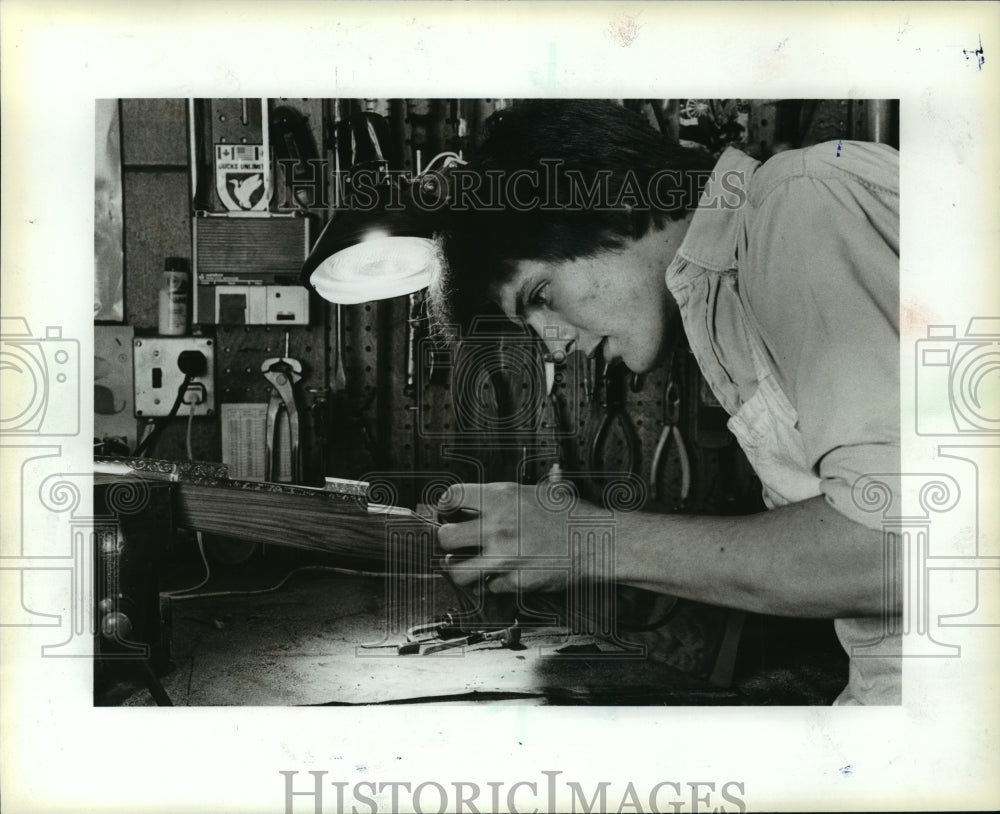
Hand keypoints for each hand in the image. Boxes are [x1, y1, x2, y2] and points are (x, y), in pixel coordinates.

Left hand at [436, 481, 599, 594]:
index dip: (445, 505)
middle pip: (446, 537)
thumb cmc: (571, 515)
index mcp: (502, 498)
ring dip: (460, 569)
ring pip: (457, 571)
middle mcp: (498, 526)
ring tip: (467, 565)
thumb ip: (502, 498)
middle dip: (447, 540)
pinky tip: (503, 574)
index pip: (452, 497)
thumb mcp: (535, 492)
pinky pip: (489, 587)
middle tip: (455, 542)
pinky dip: (493, 583)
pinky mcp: (515, 582)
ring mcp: (505, 557)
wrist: (596, 540)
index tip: (448, 512)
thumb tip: (474, 502)